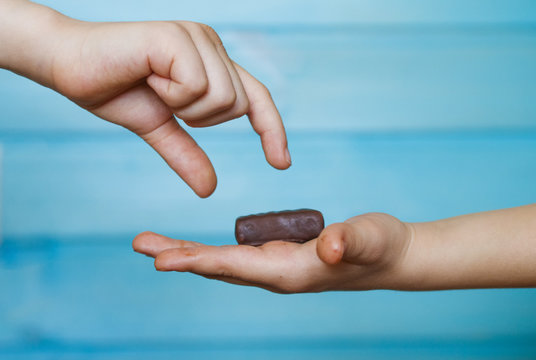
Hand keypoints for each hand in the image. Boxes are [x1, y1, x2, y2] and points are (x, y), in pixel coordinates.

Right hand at [0, 1, 289, 197]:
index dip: (272, 130)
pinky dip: (169, 94)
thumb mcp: (160, 129)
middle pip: (239, 105)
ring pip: (222, 98)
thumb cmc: (114, 89)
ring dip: (182, 106)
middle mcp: (211, 44)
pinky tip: (146, 75)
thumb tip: (210, 189)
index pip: (257, 99)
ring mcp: (196, 37)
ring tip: (152, 83)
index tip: (282, 163)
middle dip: (199, 118)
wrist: (68, 66)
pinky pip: (196, 86)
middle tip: (162, 97)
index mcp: (212, 63)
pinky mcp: (177, 36)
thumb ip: (187, 154)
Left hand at [132, 213, 412, 292]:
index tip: (160, 260)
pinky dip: (210, 251)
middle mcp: (277, 274)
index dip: (198, 262)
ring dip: (189, 254)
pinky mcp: (281, 256)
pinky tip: (196, 249)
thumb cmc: (381, 247)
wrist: (391, 257)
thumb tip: (329, 246)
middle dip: (179, 257)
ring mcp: (278, 266)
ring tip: (156, 245)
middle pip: (219, 267)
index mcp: (290, 272)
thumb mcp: (369, 239)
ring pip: (224, 262)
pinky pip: (237, 255)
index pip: (235, 267)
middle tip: (139, 244)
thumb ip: (350, 242)